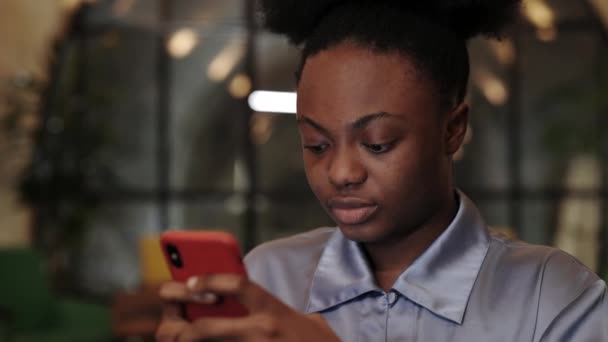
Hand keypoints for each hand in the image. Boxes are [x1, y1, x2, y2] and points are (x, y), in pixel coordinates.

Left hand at [155, 275, 339, 341]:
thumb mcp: (304, 319)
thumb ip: (272, 308)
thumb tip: (238, 300)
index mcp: (274, 310)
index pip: (237, 284)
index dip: (208, 280)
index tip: (190, 282)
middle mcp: (262, 331)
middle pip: (207, 327)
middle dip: (182, 329)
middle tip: (173, 328)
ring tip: (183, 338)